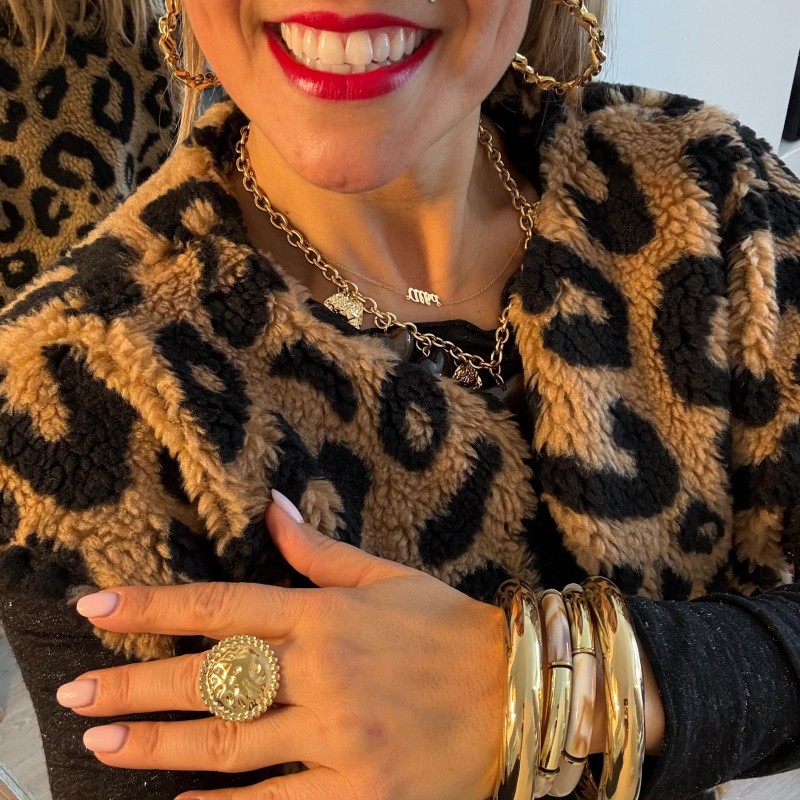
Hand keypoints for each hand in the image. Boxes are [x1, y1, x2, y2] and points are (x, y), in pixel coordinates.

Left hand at [57, 492, 506, 799]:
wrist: (519, 693)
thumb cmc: (448, 629)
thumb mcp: (386, 578)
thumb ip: (318, 552)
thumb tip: (271, 508)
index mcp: (328, 614)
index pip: (224, 604)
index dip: (154, 604)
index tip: (97, 606)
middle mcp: (326, 671)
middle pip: (212, 678)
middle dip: (135, 683)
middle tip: (74, 693)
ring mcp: (340, 736)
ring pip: (231, 744)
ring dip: (160, 744)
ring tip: (104, 742)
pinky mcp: (359, 791)